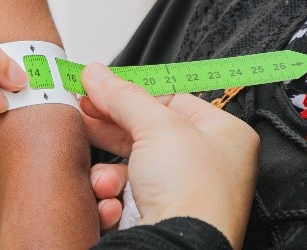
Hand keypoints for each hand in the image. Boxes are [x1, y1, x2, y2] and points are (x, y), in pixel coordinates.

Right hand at [80, 64, 258, 248]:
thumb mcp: (156, 125)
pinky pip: (125, 193)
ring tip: (106, 182)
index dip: (131, 93)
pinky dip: (112, 197)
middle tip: (83, 115)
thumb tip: (98, 73)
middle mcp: (207, 163)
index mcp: (223, 134)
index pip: (170, 99)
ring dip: (108, 174)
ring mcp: (183, 191)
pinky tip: (111, 201)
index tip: (99, 87)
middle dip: (110, 130)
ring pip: (129, 165)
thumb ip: (122, 94)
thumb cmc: (194, 194)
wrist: (180, 249)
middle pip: (145, 131)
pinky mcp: (161, 215)